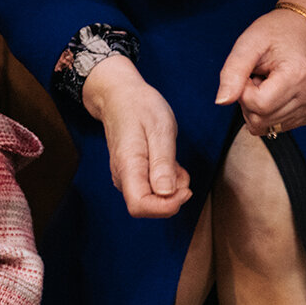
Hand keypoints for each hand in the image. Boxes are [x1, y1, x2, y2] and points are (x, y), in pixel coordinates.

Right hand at [80, 56, 192, 218]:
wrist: (120, 96)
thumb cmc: (140, 107)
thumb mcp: (160, 129)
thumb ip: (162, 163)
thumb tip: (166, 194)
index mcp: (127, 166)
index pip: (139, 206)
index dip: (165, 207)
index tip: (185, 190)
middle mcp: (123, 177)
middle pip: (146, 208)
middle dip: (172, 197)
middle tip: (183, 171)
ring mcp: (126, 177)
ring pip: (152, 200)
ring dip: (171, 188)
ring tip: (176, 160)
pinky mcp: (133, 175)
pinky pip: (152, 189)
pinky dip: (168, 182)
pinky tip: (171, 163)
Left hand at [216, 0, 305, 137]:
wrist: (300, 31)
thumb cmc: (274, 33)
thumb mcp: (248, 44)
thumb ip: (232, 72)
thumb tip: (222, 102)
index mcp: (296, 76)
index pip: (258, 105)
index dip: (243, 91)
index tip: (249, 73)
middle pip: (260, 119)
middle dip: (248, 100)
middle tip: (256, 76)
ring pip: (264, 126)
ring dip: (256, 106)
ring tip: (265, 82)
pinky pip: (273, 126)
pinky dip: (266, 112)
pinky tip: (273, 92)